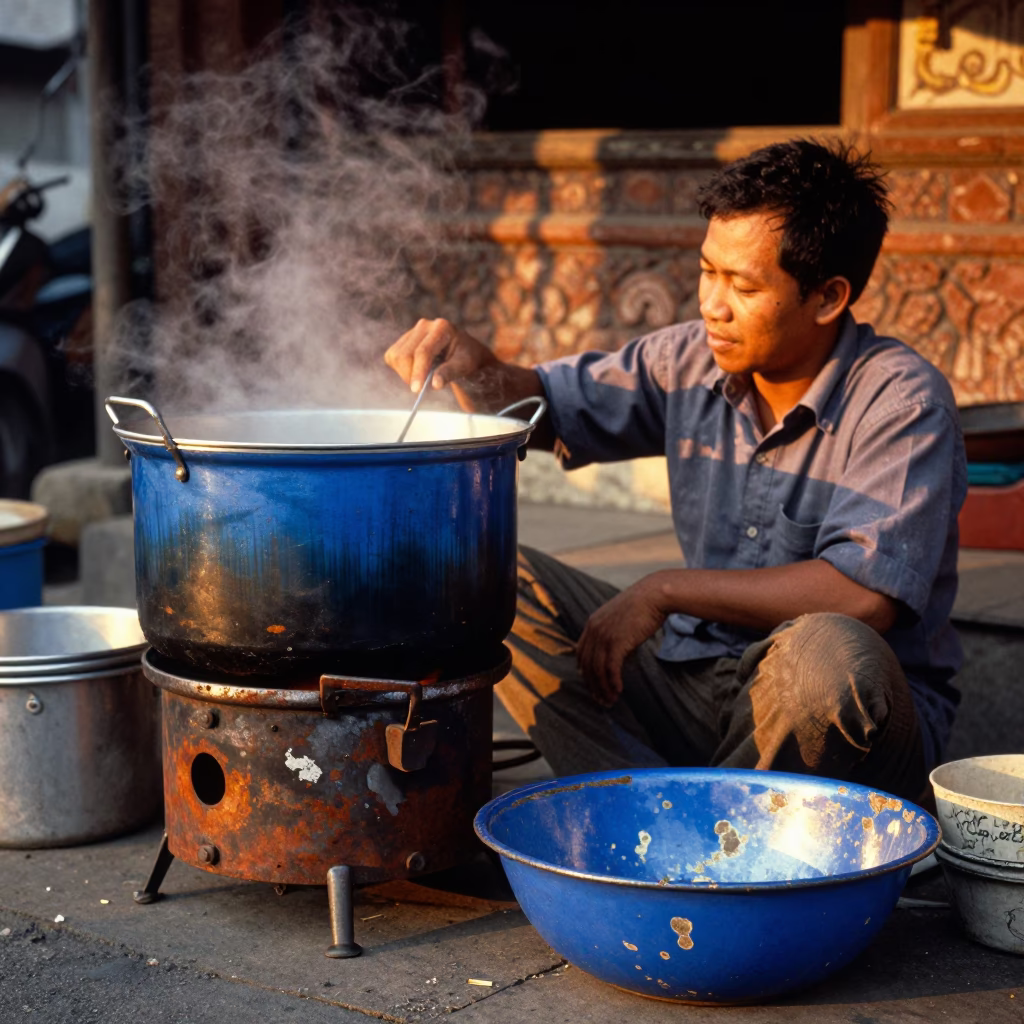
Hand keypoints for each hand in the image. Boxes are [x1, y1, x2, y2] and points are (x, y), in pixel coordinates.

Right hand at [384, 318, 496, 394]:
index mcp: (442, 328)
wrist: (464, 353)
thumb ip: (450, 372)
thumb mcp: (465, 366)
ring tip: (422, 379)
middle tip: (422, 389)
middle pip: (405, 355)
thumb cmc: (467, 359)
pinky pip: (392, 357)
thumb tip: (435, 384)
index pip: (423, 352)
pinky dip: (400, 369)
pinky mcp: (404, 340)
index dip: (418, 372)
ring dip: (405, 373)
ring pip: (396, 356)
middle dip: (410, 375)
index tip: (417, 390)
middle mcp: (425, 325)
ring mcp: (412, 331)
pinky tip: (416, 371)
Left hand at [576, 574, 668, 706]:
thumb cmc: (642, 606)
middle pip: (587, 665)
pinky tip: (618, 690)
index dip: (585, 672)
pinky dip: (613, 682)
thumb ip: (613, 634)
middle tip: (600, 699)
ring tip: (610, 700)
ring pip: (597, 670)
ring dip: (603, 688)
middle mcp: (594, 630)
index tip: (592, 684)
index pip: (581, 653)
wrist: (654, 595)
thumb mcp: (620, 618)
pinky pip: (610, 668)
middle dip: (592, 685)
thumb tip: (616, 655)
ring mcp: (604, 635)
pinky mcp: (617, 642)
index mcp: (592, 623)